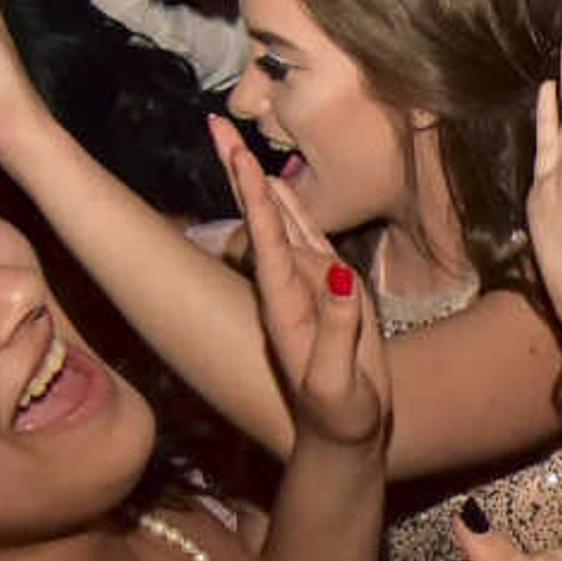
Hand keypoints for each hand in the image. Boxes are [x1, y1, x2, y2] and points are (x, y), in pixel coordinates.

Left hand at [220, 116, 388, 457]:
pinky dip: (293, 207)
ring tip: (238, 142)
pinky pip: (310, 239)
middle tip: (216, 126)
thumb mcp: (336, 383)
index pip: (267, 243)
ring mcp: (310, 286)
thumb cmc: (339, 415)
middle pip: (263, 219)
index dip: (257, 202)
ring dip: (262, 182)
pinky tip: (279, 183)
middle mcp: (290, 288)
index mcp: (286, 307)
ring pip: (284, 221)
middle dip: (240, 173)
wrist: (345, 434)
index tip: (243, 161)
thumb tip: (342, 277)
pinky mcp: (333, 290)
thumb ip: (338, 332)